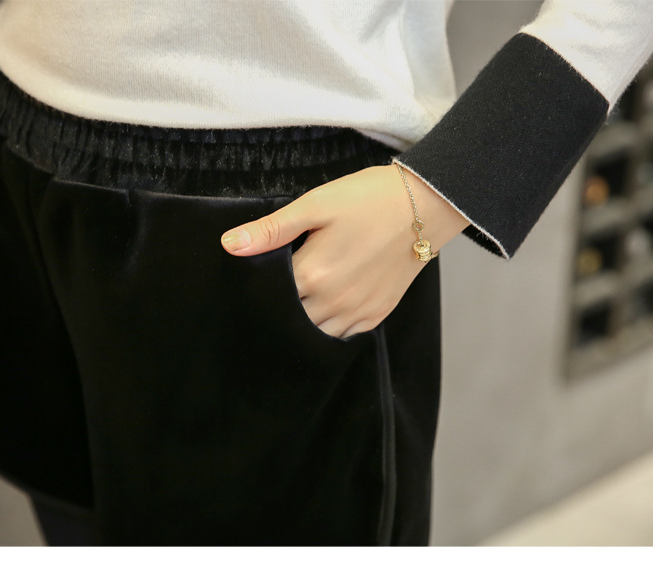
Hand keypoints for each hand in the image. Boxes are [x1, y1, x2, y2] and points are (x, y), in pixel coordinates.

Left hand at [220, 164, 468, 337]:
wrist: (424, 205)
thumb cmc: (367, 200)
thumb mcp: (315, 204)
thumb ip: (271, 229)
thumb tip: (229, 245)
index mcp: (312, 275)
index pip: (270, 298)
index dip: (259, 292)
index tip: (253, 284)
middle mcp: (333, 301)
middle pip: (291, 321)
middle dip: (279, 311)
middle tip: (274, 295)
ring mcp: (357, 311)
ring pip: (316, 334)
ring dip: (303, 323)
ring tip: (298, 303)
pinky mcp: (377, 313)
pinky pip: (344, 335)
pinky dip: (330, 327)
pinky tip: (324, 309)